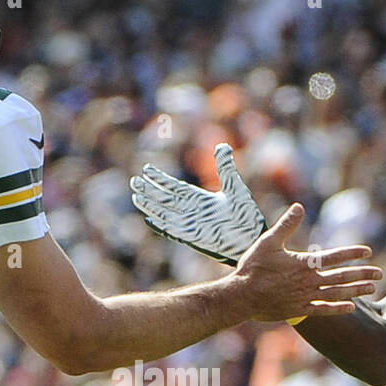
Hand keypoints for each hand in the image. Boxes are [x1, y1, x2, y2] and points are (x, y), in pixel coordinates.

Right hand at [131, 143, 266, 265]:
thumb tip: (221, 145)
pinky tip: (148, 219)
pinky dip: (160, 225)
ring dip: (150, 205)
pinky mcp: (192, 237)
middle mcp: (192, 211)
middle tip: (134, 181)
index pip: (175, 187)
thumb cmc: (246, 217)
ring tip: (136, 196)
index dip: (160, 178)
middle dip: (150, 190)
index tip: (147, 169)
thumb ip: (226, 167)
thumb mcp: (235, 187)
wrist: (252, 240)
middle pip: (165, 198)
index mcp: (200, 199)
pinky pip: (172, 230)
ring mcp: (190, 224)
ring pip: (164, 212)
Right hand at [230, 204, 379, 321]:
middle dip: (362, 274)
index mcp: (303, 263)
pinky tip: (351, 307)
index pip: (334, 256)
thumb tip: (299, 206)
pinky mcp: (299, 310)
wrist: (241, 297)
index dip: (352, 253)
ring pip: (336, 294)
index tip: (368, 252)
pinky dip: (338, 308)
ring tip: (372, 288)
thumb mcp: (268, 242)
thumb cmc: (253, 268)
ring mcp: (305, 297)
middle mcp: (308, 281)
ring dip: (356, 290)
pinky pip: (323, 310)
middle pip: (341, 277)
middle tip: (379, 274)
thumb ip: (286, 225)